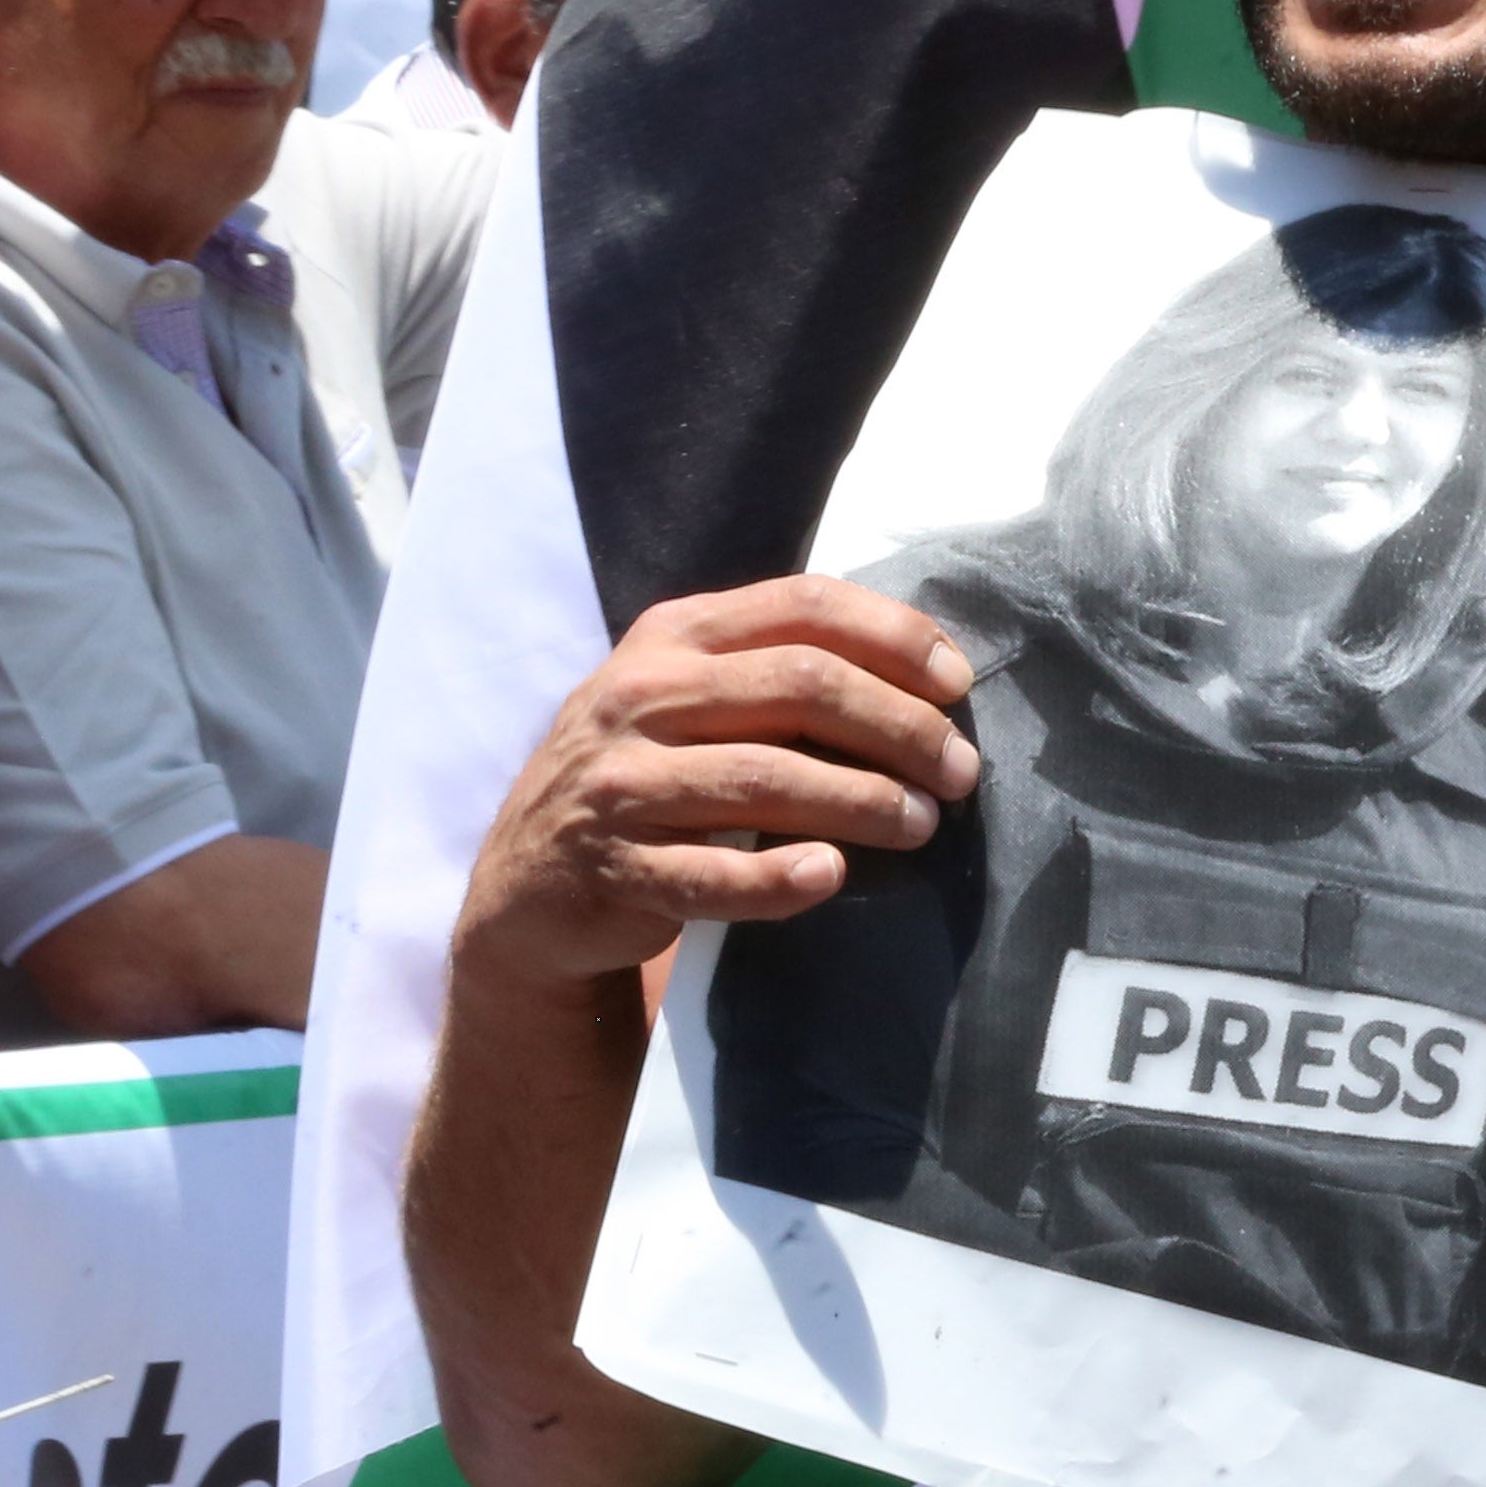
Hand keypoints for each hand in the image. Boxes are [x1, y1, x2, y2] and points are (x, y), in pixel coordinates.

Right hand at [452, 575, 979, 999]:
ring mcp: (621, 783)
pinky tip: (831, 876)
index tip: (959, 683)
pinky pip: (711, 874)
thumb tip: (926, 680)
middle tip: (959, 772)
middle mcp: (640, 696)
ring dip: (863, 802)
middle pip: (801, 687)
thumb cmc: (643, 774)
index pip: (802, 607)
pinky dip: (779, 878)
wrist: (526, 880)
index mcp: (672, 636)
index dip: (893, 637)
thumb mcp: (684, 695)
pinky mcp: (614, 868)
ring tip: (922, 824)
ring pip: (767, 779)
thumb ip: (771, 670)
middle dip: (901, 726)